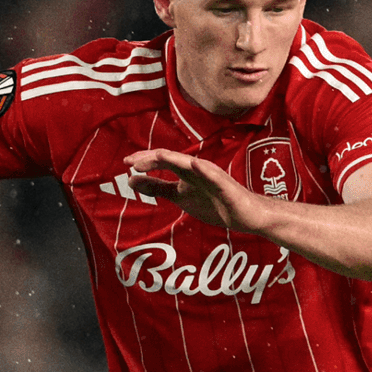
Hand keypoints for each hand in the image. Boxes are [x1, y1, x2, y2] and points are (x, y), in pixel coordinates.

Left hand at [124, 149, 271, 232]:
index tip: (126, 163)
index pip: (162, 161)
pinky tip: (194, 165)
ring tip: (158, 155)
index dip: (144, 160)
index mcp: (185, 171)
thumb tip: (132, 180)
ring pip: (191, 164)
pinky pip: (215, 177)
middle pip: (172, 159)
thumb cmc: (215, 203)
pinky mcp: (226, 186)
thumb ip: (157, 188)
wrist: (245, 215)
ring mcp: (213, 176)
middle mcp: (197, 169)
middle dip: (153, 158)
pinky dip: (204, 170)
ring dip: (174, 159)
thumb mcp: (179, 196)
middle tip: (133, 161)